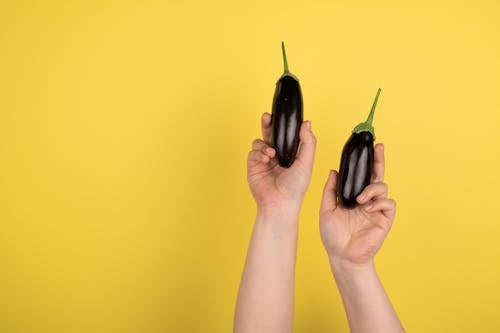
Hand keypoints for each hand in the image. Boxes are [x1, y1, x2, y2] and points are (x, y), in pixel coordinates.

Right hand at [247, 113, 315, 214]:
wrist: (280, 203)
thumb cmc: (296, 187)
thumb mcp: (306, 162)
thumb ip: (308, 142)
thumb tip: (306, 123)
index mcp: (290, 154)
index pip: (285, 135)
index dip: (283, 125)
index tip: (282, 116)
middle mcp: (277, 155)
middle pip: (270, 134)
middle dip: (268, 124)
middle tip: (267, 117)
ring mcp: (264, 160)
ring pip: (259, 141)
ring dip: (264, 144)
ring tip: (271, 153)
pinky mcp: (254, 166)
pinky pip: (252, 152)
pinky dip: (258, 153)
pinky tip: (266, 159)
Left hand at [319, 144, 395, 266]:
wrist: (341, 255)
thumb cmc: (333, 235)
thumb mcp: (327, 208)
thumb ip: (331, 189)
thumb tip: (334, 170)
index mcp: (354, 196)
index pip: (361, 175)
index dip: (365, 162)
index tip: (367, 146)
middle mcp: (367, 200)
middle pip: (376, 175)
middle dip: (378, 160)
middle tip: (378, 147)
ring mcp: (376, 209)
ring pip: (382, 187)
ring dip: (371, 189)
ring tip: (360, 199)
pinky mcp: (384, 219)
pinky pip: (388, 203)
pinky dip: (378, 202)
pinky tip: (367, 208)